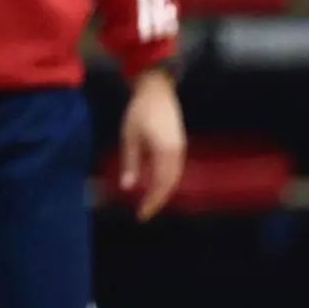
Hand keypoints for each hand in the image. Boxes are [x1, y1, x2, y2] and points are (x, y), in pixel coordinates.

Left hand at [117, 68, 186, 220]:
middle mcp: (177, 153)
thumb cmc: (139, 111)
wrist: (158, 91)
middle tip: (144, 214)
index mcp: (165, 152)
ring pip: (174, 178)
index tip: (140, 216)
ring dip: (163, 193)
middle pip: (170, 185)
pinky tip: (156, 186)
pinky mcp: (179, 146)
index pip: (160, 185)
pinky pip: (175, 170)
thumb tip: (128, 187)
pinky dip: (166, 182)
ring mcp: (180, 149)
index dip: (151, 202)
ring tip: (149, 203)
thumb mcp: (129, 137)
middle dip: (158, 201)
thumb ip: (131, 163)